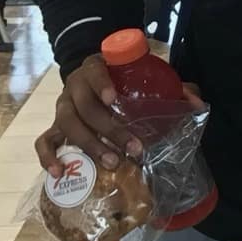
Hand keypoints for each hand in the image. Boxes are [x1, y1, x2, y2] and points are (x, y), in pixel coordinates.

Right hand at [36, 56, 207, 175]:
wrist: (91, 77)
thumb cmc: (124, 80)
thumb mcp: (145, 77)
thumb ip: (173, 87)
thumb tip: (196, 103)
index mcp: (94, 67)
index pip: (94, 71)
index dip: (101, 83)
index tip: (114, 99)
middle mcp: (74, 87)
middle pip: (84, 107)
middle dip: (109, 129)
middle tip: (133, 148)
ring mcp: (62, 107)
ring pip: (67, 125)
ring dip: (90, 146)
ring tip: (113, 163)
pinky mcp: (55, 126)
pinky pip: (44, 141)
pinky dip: (48, 157)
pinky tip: (59, 173)